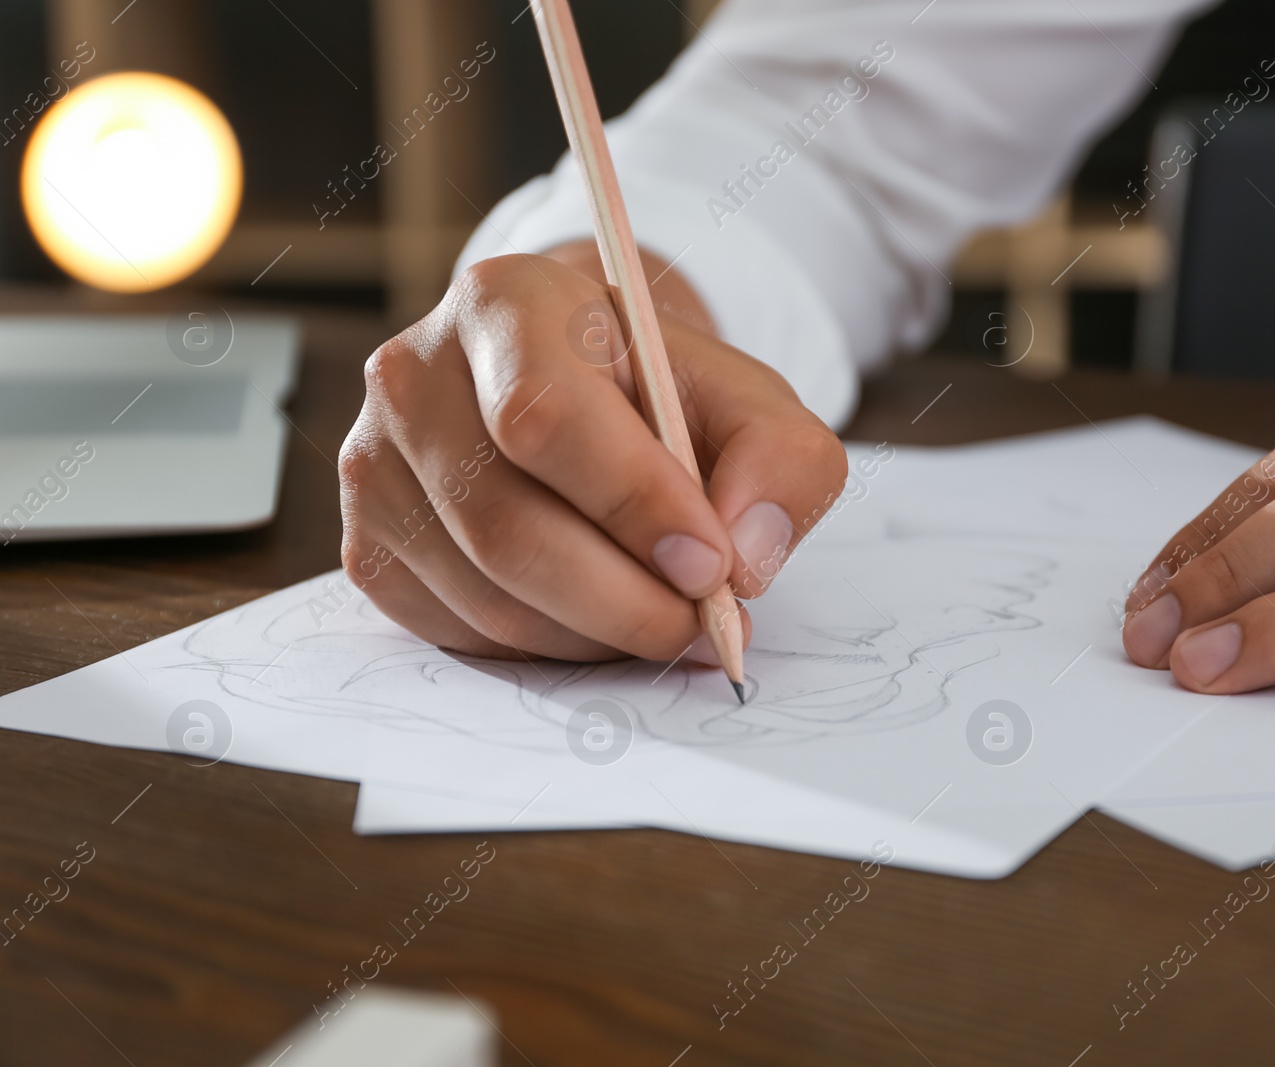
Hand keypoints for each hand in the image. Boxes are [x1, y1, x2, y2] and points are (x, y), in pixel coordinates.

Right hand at [338, 244, 846, 662]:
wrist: (585, 398)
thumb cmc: (665, 399)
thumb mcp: (751, 401)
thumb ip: (781, 460)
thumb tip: (745, 555)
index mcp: (507, 304)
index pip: (546, 418)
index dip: (634, 505)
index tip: (712, 565)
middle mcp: (414, 375)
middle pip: (507, 527)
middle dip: (626, 600)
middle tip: (705, 625)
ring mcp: (374, 464)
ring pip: (487, 595)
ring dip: (596, 635)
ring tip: (664, 618)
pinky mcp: (370, 545)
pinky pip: (460, 632)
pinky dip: (548, 648)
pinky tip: (598, 617)